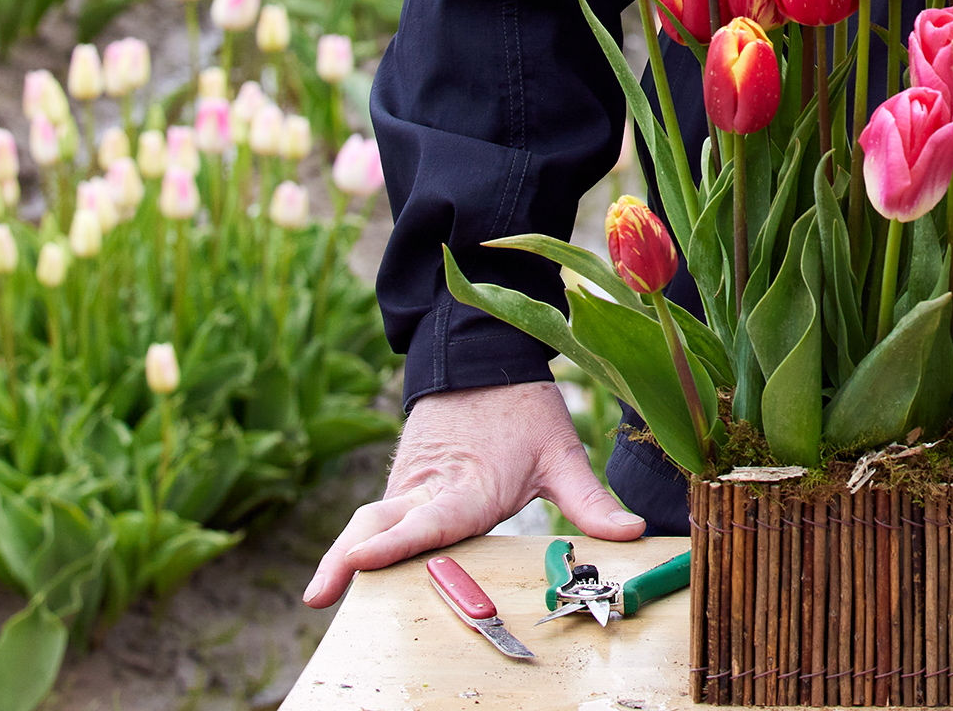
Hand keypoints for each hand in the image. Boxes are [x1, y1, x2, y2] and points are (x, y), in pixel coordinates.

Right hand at [299, 382, 641, 606]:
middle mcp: (430, 487)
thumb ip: (591, 503)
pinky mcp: (403, 480)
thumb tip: (633, 532)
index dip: (396, 544)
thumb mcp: (563, 453)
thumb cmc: (524, 408)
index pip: (428, 522)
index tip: (360, 562)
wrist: (481, 356)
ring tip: (320, 593)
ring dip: (343, 553)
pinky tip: (344, 572)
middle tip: (319, 596)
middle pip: (378, 525)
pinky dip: (358, 541)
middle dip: (346, 559)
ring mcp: (410, 482)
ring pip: (369, 520)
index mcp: (468, 486)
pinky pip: (377, 515)